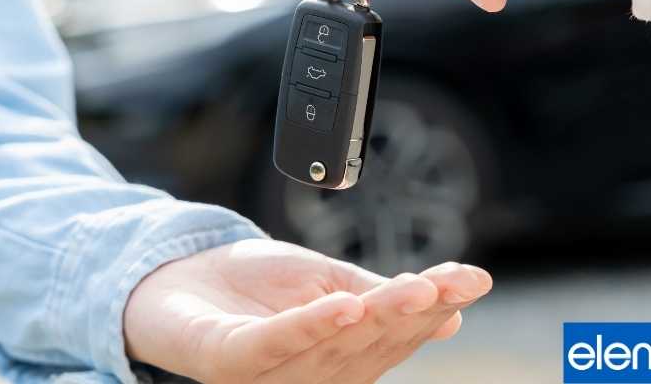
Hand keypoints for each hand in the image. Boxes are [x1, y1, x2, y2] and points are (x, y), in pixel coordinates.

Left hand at [123, 239, 491, 383]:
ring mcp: (269, 374)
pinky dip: (311, 327)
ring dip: (376, 317)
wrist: (176, 277)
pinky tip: (345, 305)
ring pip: (334, 347)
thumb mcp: (329, 281)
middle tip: (450, 282)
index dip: (436, 308)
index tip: (474, 280)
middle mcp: (311, 375)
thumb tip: (452, 306)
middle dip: (415, 312)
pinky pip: (274, 346)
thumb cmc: (254, 286)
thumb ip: (381, 297)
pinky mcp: (229, 361)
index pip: (396, 335)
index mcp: (341, 357)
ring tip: (414, 288)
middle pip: (372, 344)